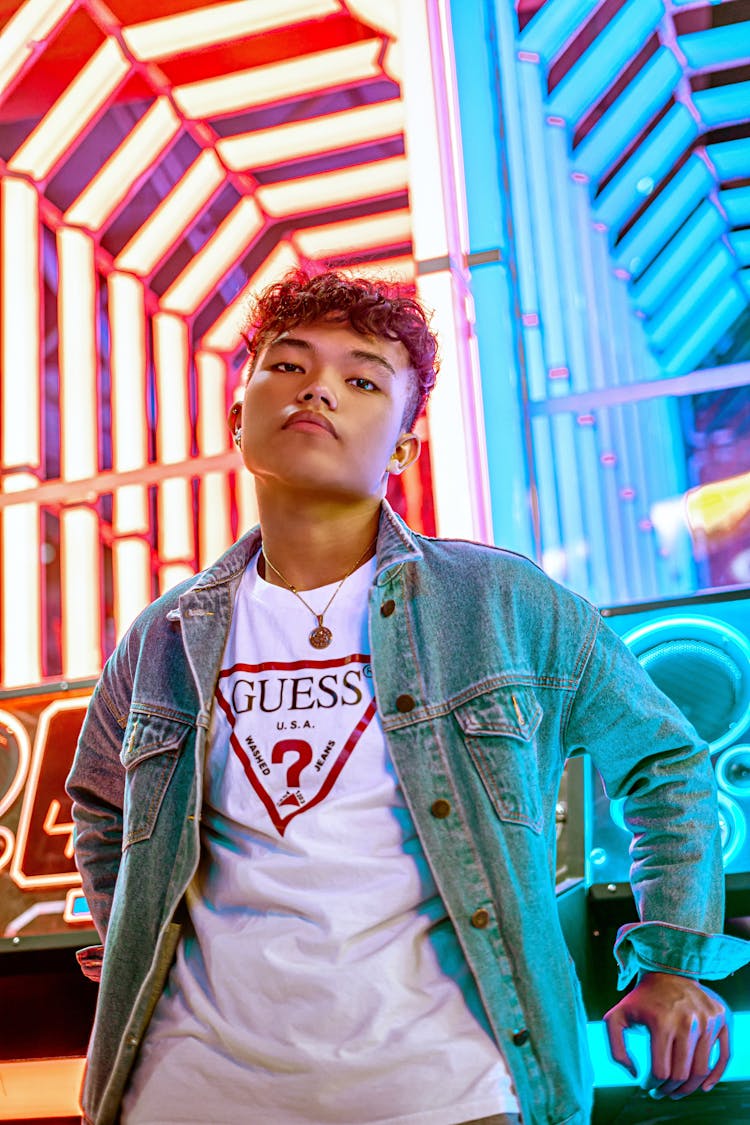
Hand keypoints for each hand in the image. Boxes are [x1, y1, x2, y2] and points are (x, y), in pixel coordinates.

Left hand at [604, 971, 729, 1098]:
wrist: (668, 970)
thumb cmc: (642, 998)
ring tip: (676, 1090)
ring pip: (701, 1070)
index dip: (652, 1085)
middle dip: (669, 1091)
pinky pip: (723, 1057)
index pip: (660, 1071)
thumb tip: (634, 1074)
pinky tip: (703, 1087)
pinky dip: (715, 1077)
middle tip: (662, 1093)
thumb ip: (615, 1048)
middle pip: (681, 1075)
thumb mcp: (617, 1017)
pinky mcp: (720, 1020)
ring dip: (689, 1088)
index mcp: (661, 1022)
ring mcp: (707, 1021)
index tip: (647, 1086)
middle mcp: (687, 1022)